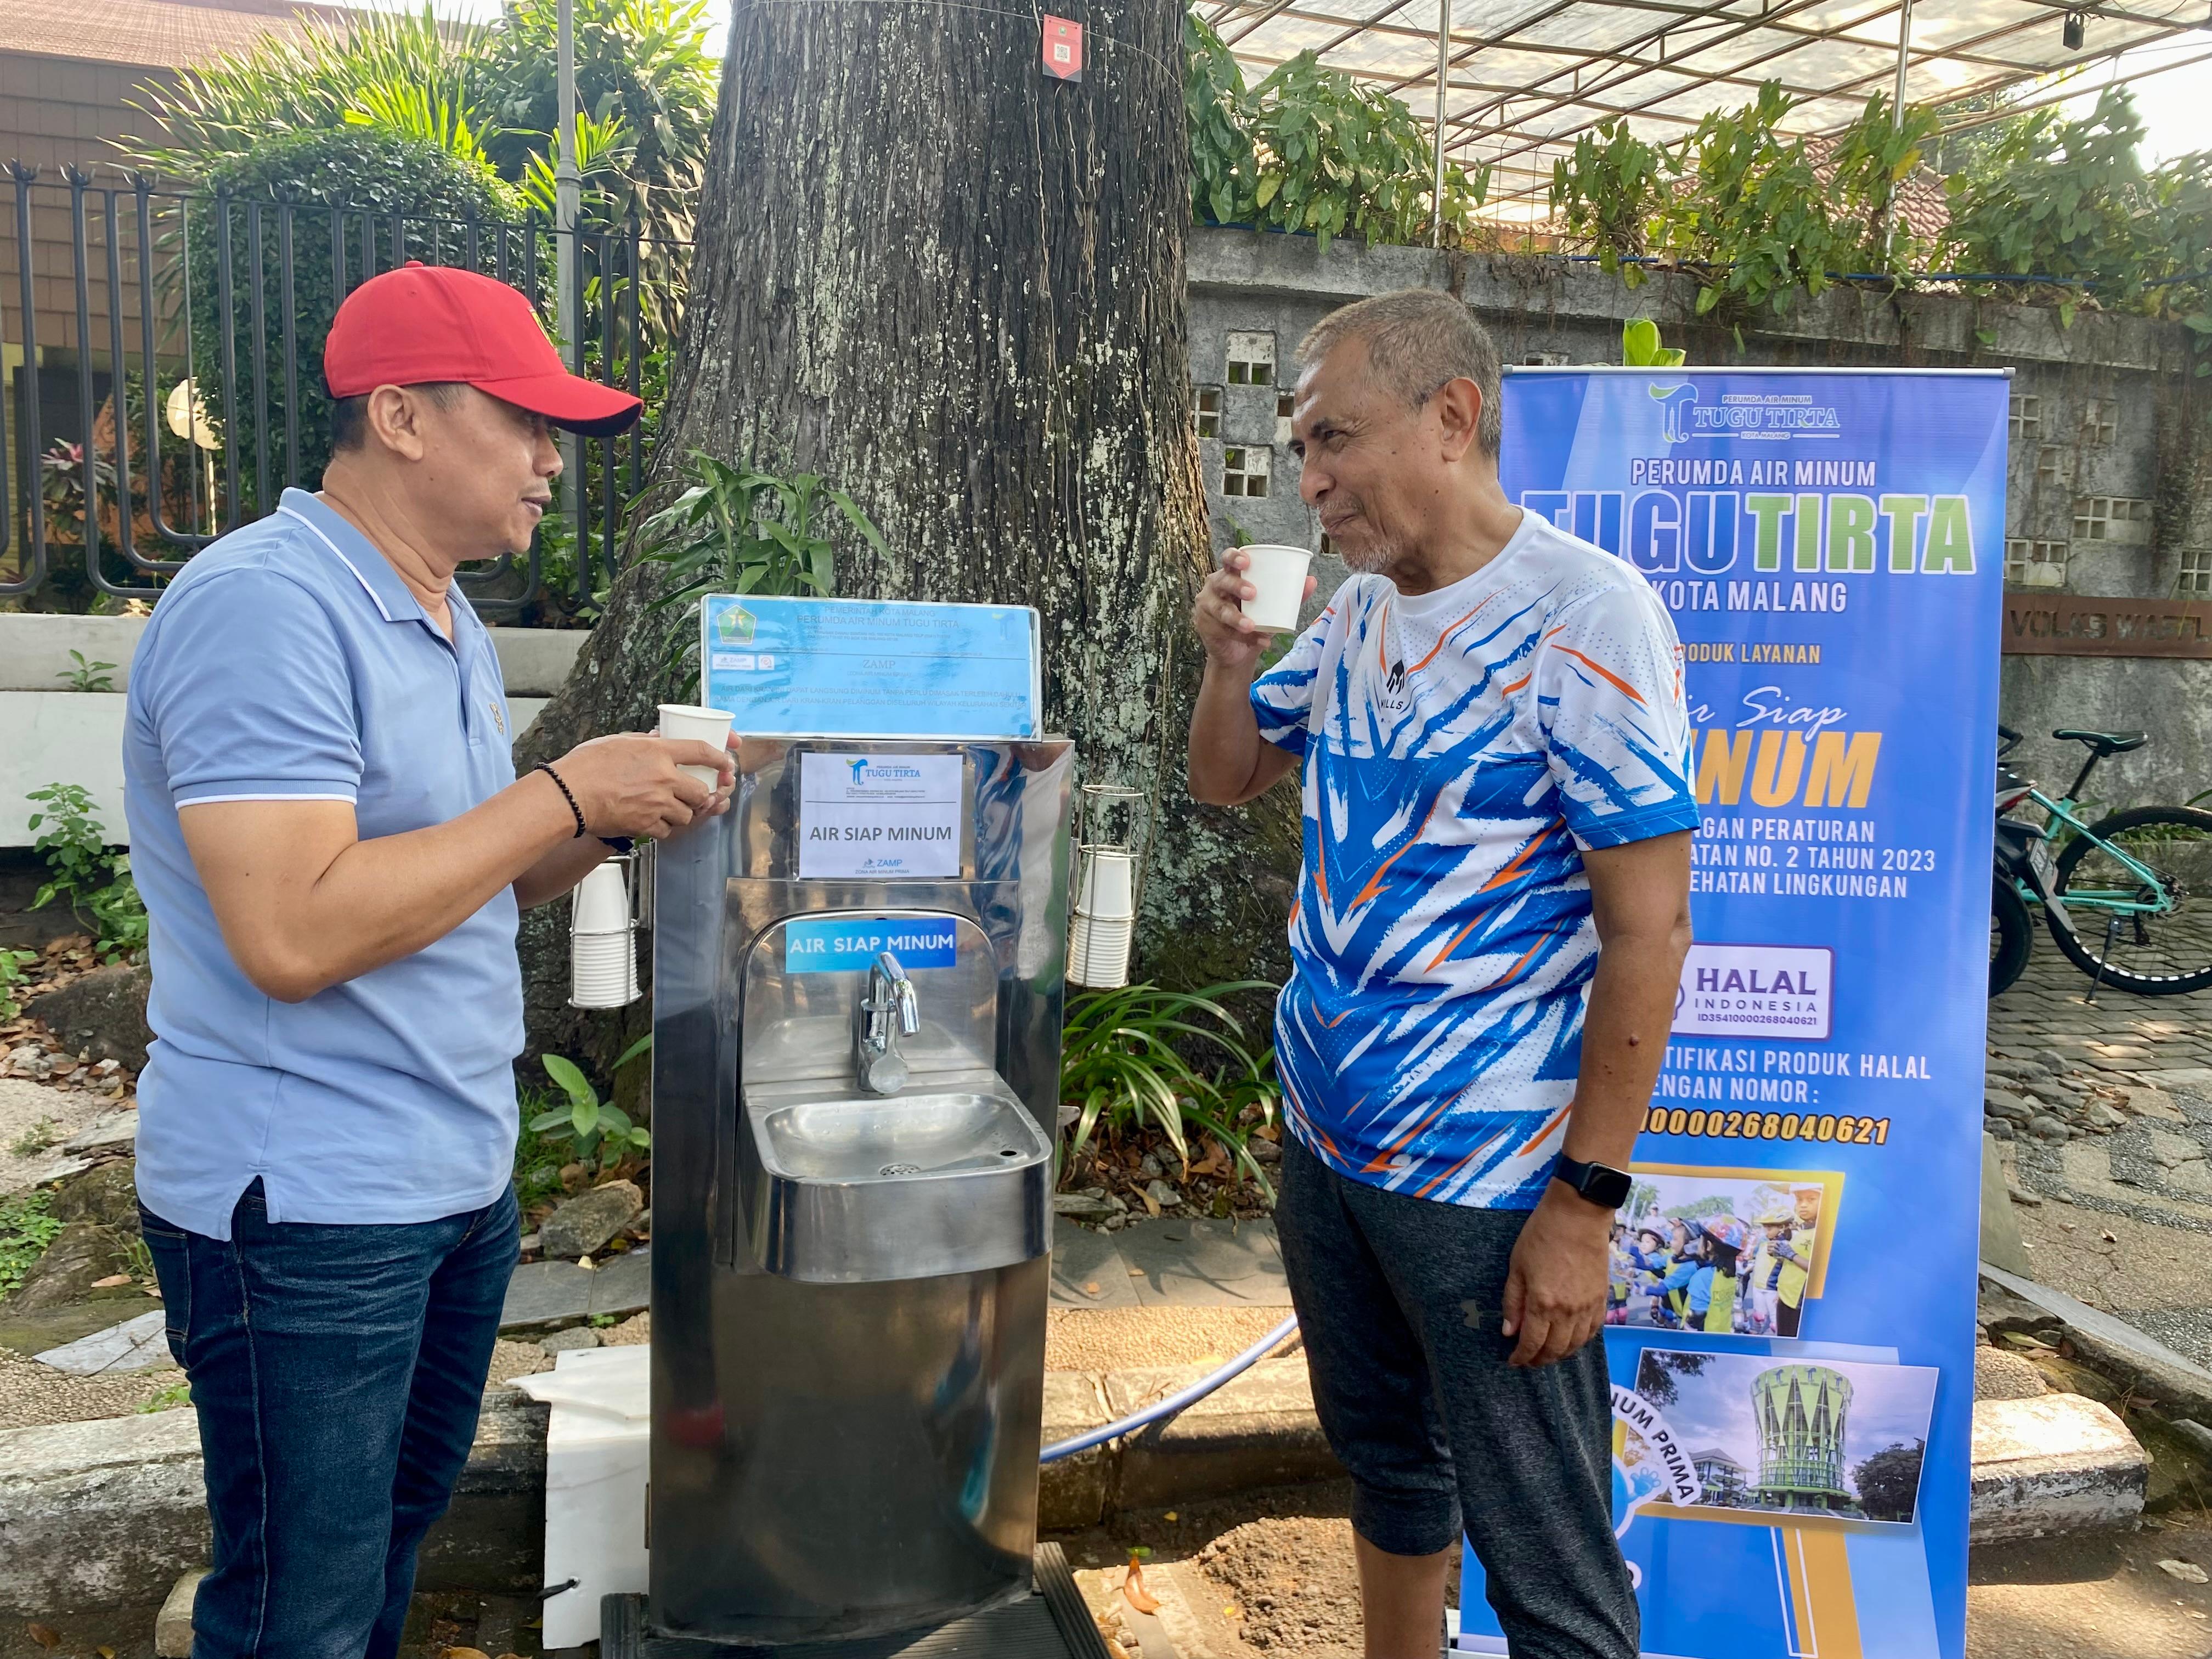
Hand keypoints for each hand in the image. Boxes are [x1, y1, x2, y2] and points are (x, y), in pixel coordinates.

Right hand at [551, 732, 733, 839]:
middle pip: (702, 791)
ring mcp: (656, 803)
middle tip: (695, 795)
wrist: (567, 795)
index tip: (727, 762)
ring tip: (668, 809)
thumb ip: (644, 741)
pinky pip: (667, 831)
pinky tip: (653, 821)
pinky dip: (664, 827)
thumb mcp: (618, 741)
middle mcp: (663, 777)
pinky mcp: (646, 825)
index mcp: (657, 751)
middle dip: (702, 796)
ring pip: (687, 815)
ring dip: (682, 813)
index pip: (701, 750)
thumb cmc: (586, 765)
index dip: (719, 757)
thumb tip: (660, 739)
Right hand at [1193, 551, 1315, 674]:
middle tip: (1253, 593)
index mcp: (1230, 575)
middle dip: (1236, 585)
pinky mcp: (1206, 627)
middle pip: (1221, 581)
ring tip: (1252, 625)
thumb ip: (1291, 594)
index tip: (1247, 562)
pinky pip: (1225, 631)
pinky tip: (1261, 642)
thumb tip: (1311, 581)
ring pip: (1220, 609)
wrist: (1240, 651)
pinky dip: (1245, 638)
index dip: (1234, 557)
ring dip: (1237, 618)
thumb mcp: (1273, 605)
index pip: (1227, 559)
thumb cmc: (1255, 618)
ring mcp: (1207, 608)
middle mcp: (1214, 587)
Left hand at [1501, 1183, 1612, 1367]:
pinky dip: (1581, 1341)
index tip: (1513, 1361)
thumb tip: (1509, 1332)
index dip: (1522, 1357)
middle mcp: (1568, 1312)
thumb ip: (1513, 1302)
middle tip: (1529, 1361)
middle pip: (1555, 1350)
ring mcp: (1588, 1307)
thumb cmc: (1541, 1236)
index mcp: (1543, 1304)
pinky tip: (1571, 1340)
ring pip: (1575, 1345)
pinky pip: (1593, 1331)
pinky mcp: (1601, 1299)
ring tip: (1548, 1354)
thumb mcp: (1517, 1267)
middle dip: (1540, 1360)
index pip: (1532, 1343)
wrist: (1578, 1216)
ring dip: (1560, 1354)